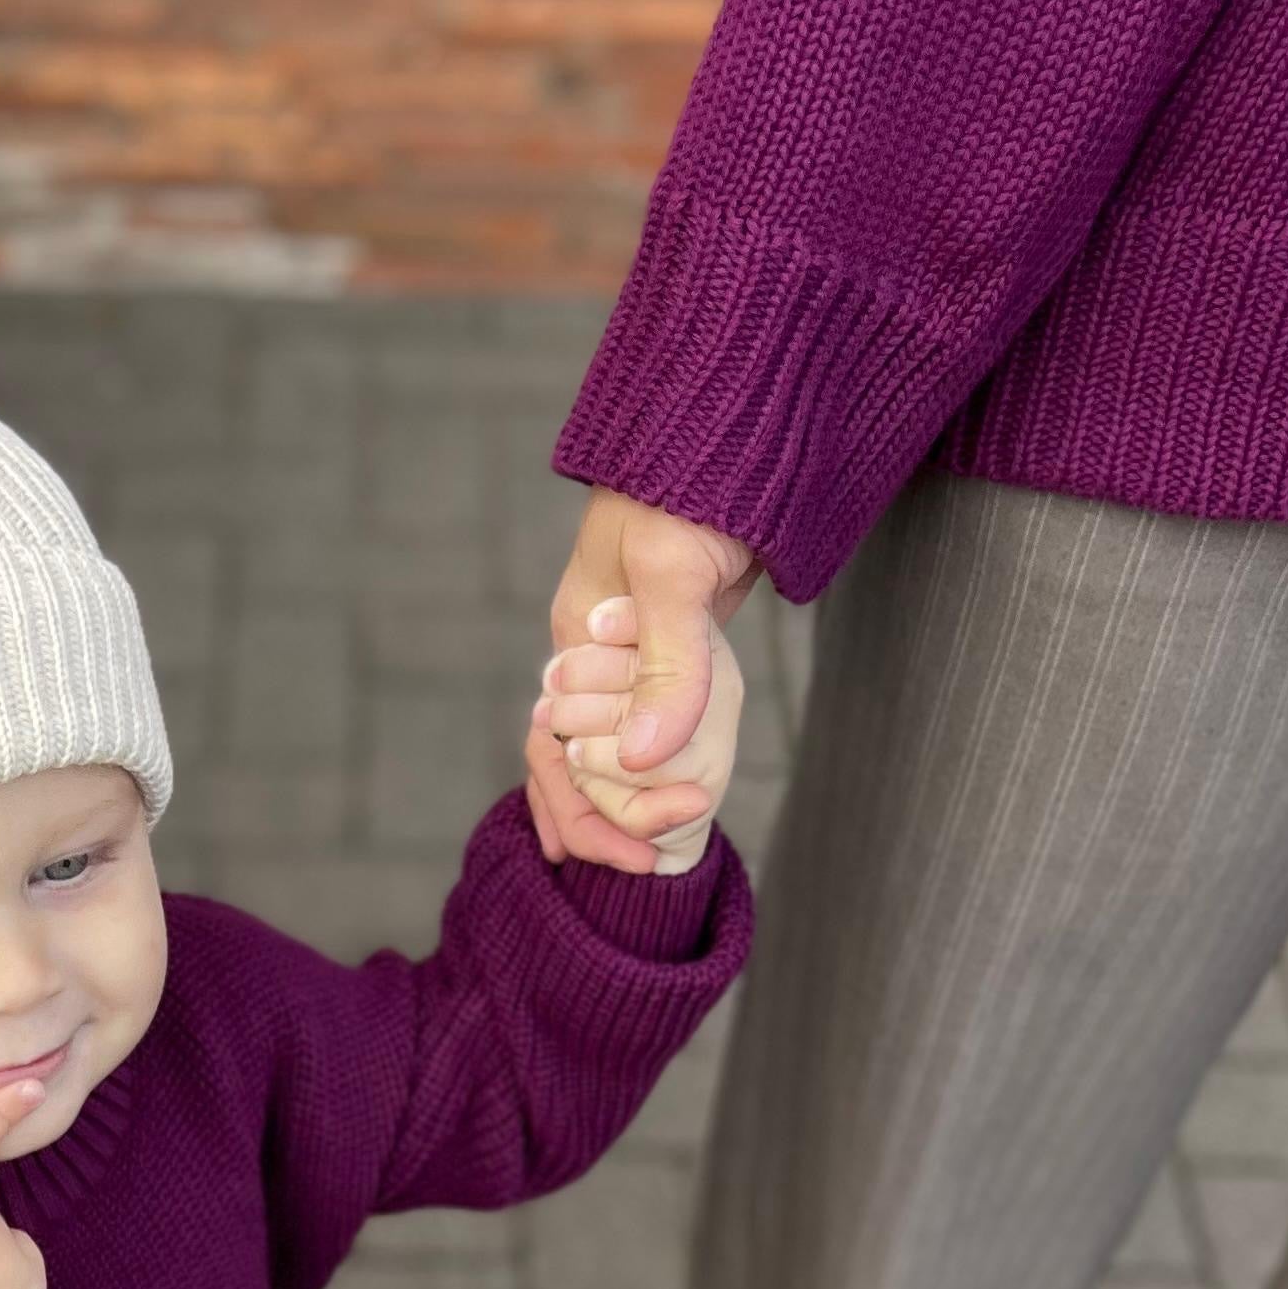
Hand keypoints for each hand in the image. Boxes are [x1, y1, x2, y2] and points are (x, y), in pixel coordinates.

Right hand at [529, 489, 759, 872]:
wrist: (732, 424)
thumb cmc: (690, 480)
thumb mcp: (673, 573)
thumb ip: (667, 665)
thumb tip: (648, 758)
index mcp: (573, 639)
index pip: (555, 748)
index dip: (585, 809)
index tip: (637, 851)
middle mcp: (590, 654)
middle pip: (573, 760)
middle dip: (604, 819)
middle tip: (649, 864)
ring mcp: (628, 653)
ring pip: (607, 748)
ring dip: (622, 803)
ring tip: (644, 858)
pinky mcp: (669, 645)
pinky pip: (645, 724)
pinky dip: (647, 770)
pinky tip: (659, 804)